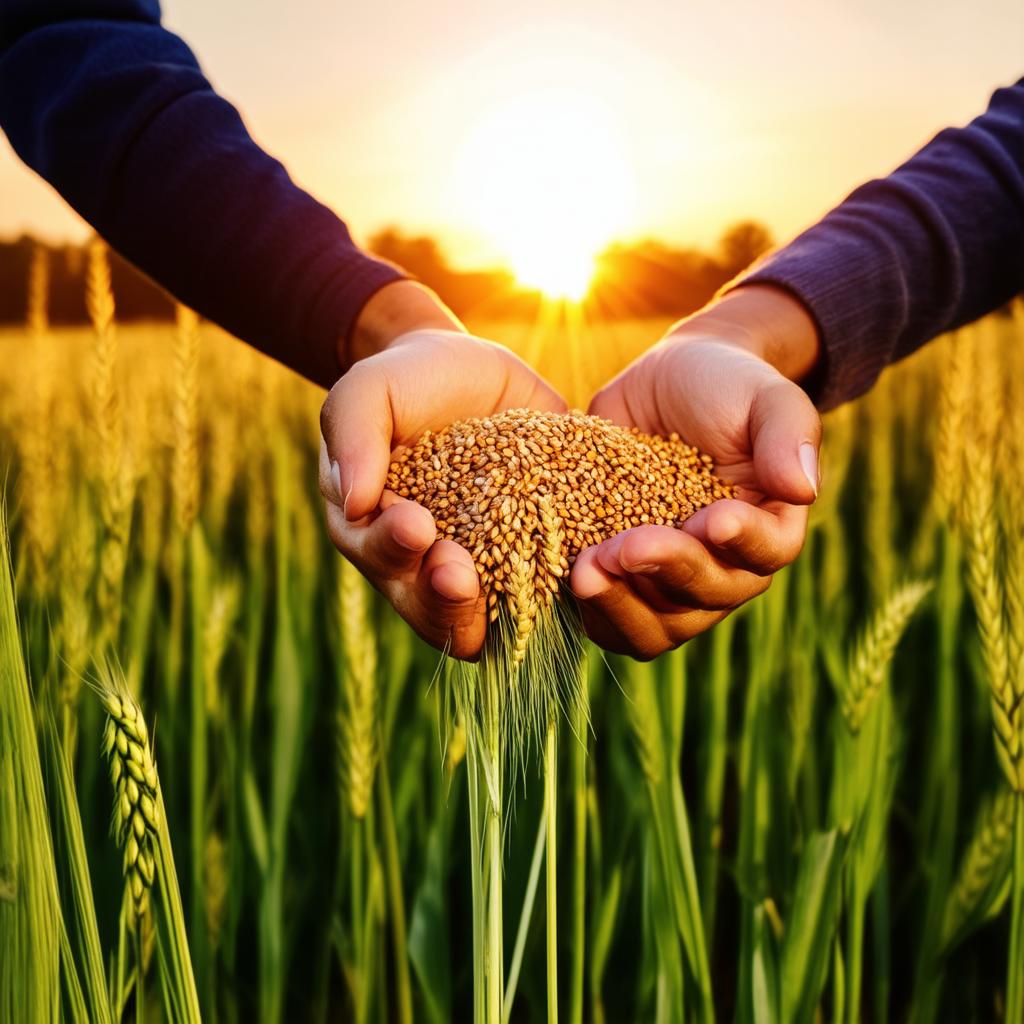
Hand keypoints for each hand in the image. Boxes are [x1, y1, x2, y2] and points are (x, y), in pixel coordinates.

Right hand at [320, 283, 565, 658]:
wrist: (463, 369)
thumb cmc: (403, 382)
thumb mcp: (369, 391)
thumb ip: (354, 434)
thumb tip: (354, 502)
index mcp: (377, 535)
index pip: (382, 562)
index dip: (396, 552)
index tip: (416, 524)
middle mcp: (427, 565)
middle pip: (433, 608)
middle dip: (444, 597)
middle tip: (460, 574)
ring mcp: (485, 563)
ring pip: (493, 614)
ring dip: (502, 606)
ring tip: (519, 579)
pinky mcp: (535, 548)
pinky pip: (551, 583)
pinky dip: (563, 585)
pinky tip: (577, 568)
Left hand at [572, 285, 821, 658]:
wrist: (666, 384)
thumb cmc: (727, 386)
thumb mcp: (765, 396)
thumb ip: (789, 433)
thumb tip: (804, 488)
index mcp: (768, 528)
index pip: (765, 554)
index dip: (741, 543)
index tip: (713, 517)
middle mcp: (724, 569)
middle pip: (706, 598)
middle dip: (667, 571)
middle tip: (625, 545)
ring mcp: (669, 583)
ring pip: (656, 627)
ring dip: (621, 604)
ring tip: (584, 570)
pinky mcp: (621, 579)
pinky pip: (609, 618)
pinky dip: (589, 608)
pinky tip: (561, 578)